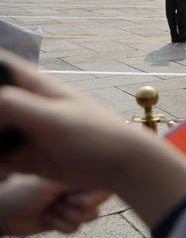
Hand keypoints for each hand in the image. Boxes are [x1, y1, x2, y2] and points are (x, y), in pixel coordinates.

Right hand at [0, 49, 185, 226]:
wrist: (121, 166)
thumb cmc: (97, 134)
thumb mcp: (56, 118)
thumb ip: (17, 106)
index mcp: (34, 87)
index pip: (0, 66)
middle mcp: (25, 106)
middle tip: (0, 133)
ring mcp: (23, 132)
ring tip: (4, 158)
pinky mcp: (24, 157)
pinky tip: (4, 171)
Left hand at [0, 174, 108, 235]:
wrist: (4, 213)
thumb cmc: (24, 192)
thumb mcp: (53, 184)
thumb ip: (79, 183)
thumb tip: (103, 180)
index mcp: (78, 172)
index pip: (103, 183)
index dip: (93, 196)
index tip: (73, 198)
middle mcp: (78, 187)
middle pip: (99, 203)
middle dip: (78, 208)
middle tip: (60, 202)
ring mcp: (73, 203)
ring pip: (89, 217)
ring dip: (67, 217)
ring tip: (51, 209)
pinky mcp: (65, 219)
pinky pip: (76, 228)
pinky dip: (60, 226)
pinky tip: (47, 218)